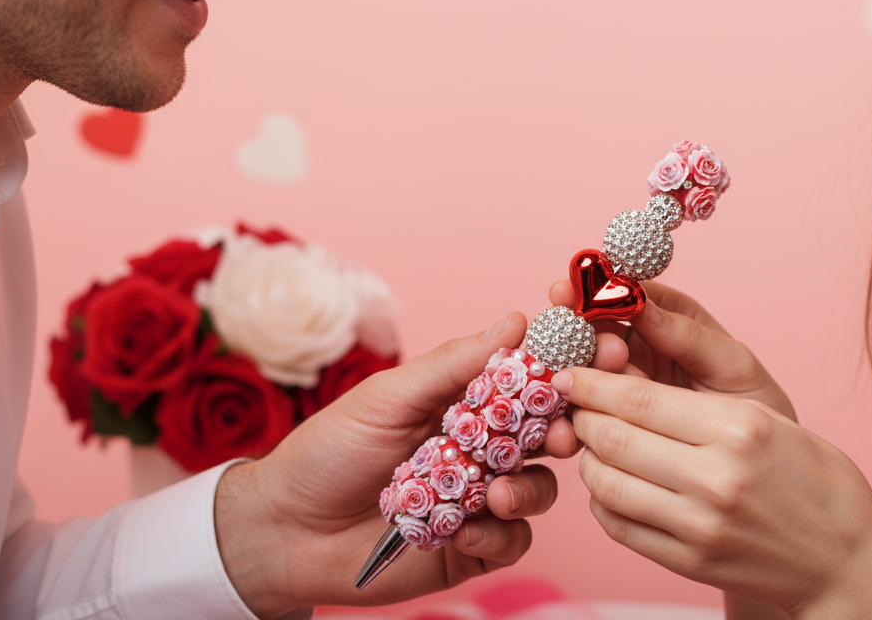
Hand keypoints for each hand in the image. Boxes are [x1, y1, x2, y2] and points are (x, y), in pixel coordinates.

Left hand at [214, 311, 560, 617]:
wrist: (285, 531)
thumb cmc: (329, 452)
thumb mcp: (388, 397)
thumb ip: (453, 364)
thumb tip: (515, 321)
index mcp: (463, 404)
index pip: (525, 382)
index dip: (558, 374)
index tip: (586, 363)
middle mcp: (479, 449)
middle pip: (547, 435)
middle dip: (564, 433)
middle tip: (562, 436)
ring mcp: (478, 499)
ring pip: (538, 490)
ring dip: (528, 490)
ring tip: (495, 495)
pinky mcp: (470, 548)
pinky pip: (512, 542)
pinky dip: (498, 536)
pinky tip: (464, 532)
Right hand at [548, 280, 794, 420]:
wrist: (761, 471)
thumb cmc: (754, 408)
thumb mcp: (733, 367)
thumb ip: (689, 336)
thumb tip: (640, 303)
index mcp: (666, 317)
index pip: (621, 292)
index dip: (590, 288)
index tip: (568, 291)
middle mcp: (636, 346)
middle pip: (588, 331)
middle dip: (576, 337)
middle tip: (586, 348)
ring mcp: (618, 385)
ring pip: (576, 374)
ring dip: (562, 380)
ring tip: (565, 392)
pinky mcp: (607, 424)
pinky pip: (577, 417)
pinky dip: (563, 424)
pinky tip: (564, 435)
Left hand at [552, 368, 871, 618]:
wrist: (846, 560)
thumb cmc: (815, 478)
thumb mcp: (769, 419)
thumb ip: (699, 403)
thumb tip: (627, 386)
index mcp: (737, 428)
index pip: (638, 398)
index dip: (593, 381)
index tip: (572, 371)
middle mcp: (715, 477)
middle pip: (614, 438)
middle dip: (582, 416)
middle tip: (573, 404)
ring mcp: (699, 525)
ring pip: (607, 484)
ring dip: (588, 459)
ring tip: (591, 444)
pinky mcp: (689, 561)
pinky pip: (620, 526)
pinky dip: (603, 501)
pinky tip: (611, 484)